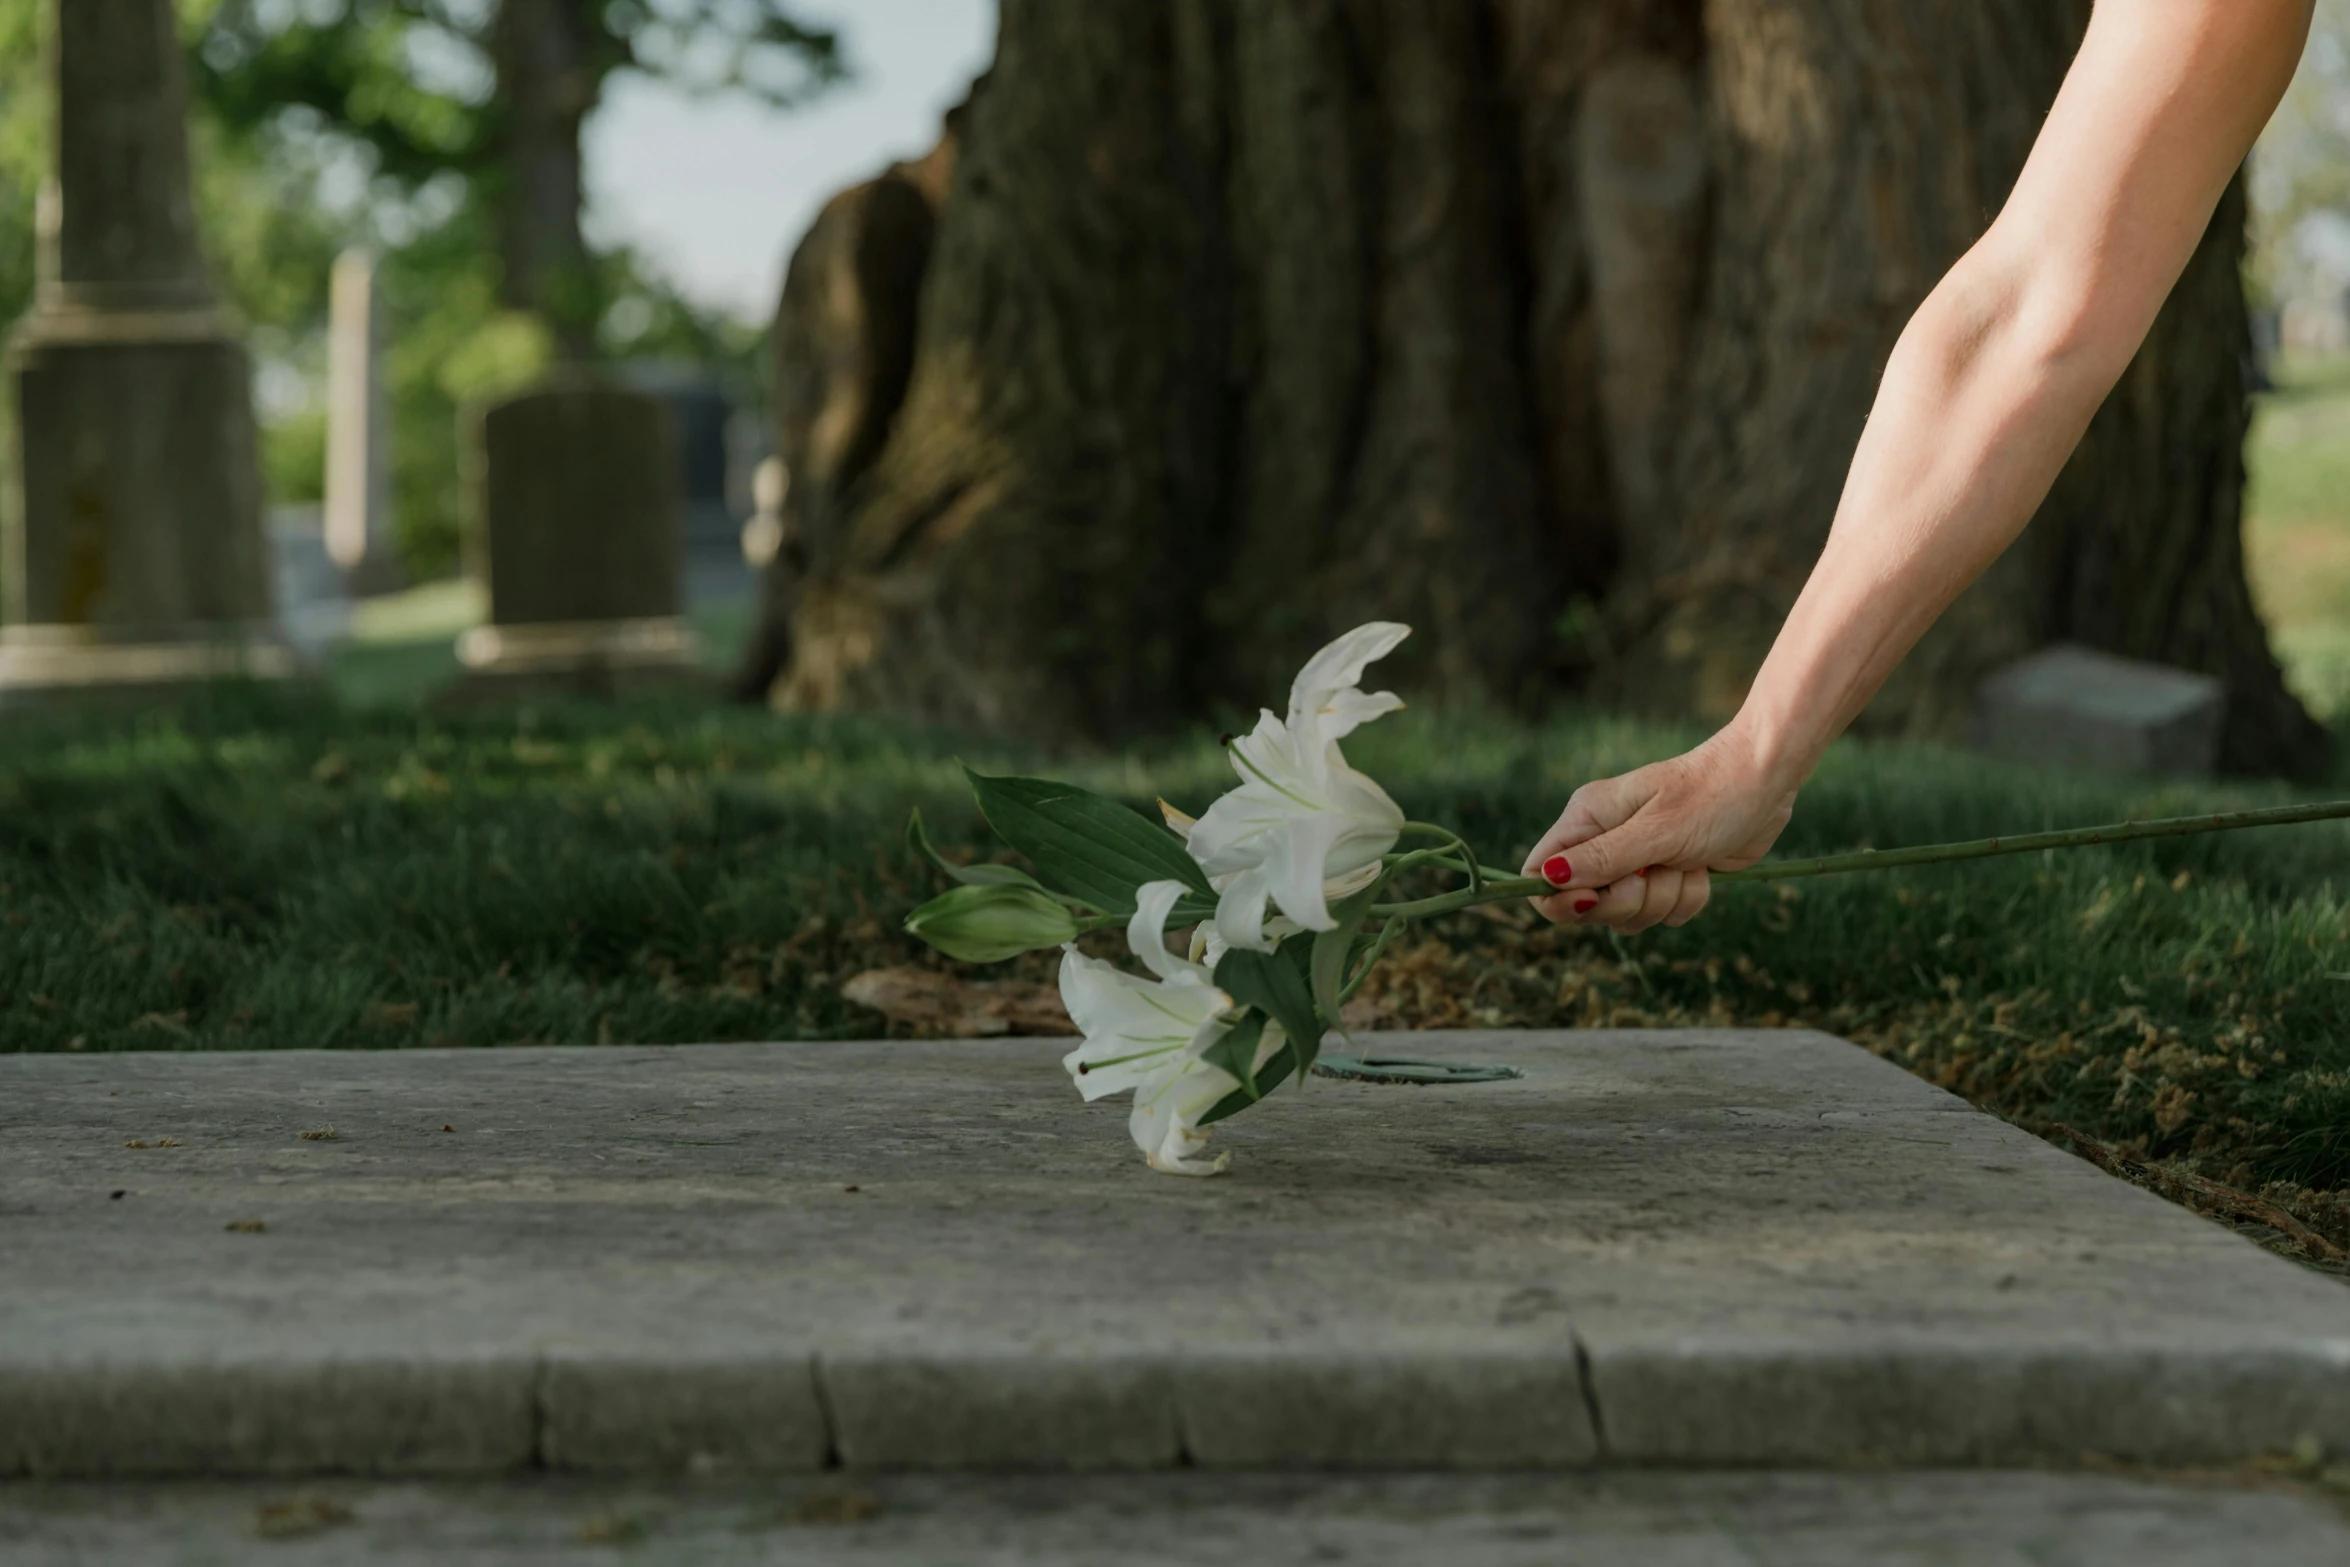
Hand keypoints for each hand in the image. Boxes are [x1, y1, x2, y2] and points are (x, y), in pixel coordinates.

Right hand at [1519, 727, 1797, 932]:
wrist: (1767, 781)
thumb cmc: (1712, 794)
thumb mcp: (1656, 830)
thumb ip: (1602, 858)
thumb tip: (1547, 877)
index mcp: (1587, 819)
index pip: (1538, 872)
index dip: (1557, 899)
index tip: (1594, 897)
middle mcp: (1604, 842)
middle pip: (1585, 906)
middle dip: (1625, 902)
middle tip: (1652, 873)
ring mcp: (1635, 863)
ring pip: (1627, 917)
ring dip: (1663, 901)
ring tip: (1686, 863)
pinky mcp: (1667, 877)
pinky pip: (1663, 915)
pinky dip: (1687, 900)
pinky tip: (1702, 869)